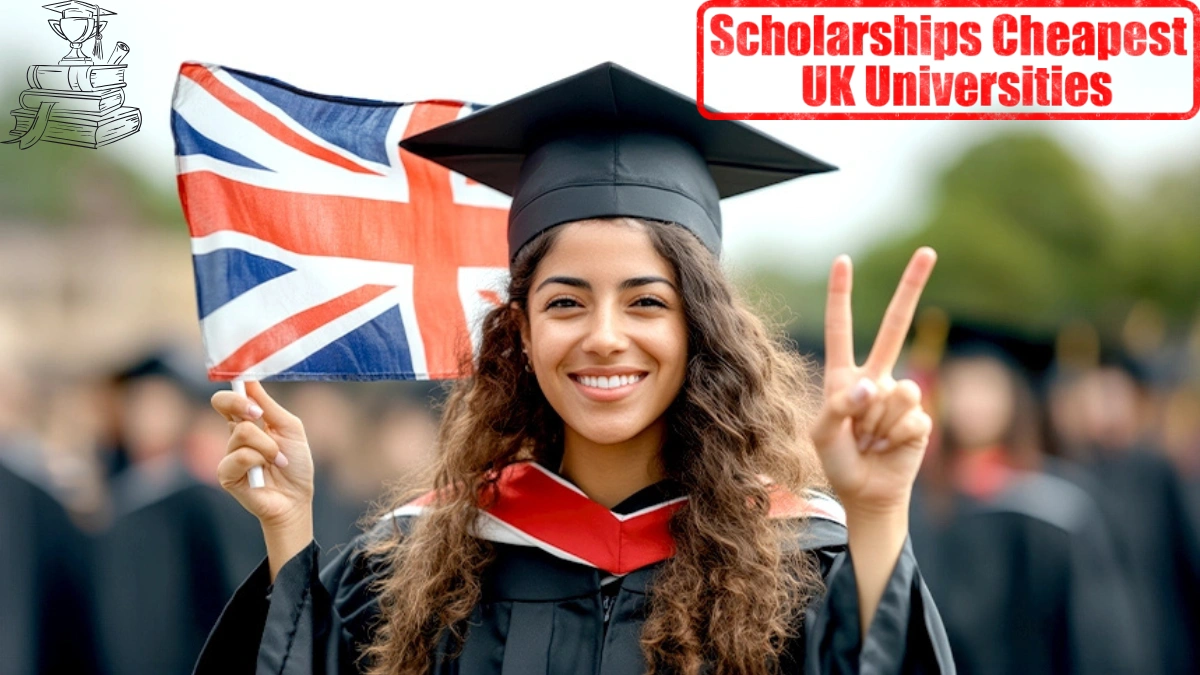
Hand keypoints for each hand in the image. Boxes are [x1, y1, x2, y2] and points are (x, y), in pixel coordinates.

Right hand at [210, 381, 314, 528]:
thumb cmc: (295, 464)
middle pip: (221, 402)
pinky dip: (259, 460)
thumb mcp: (288, 429)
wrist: (297, 498)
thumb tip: (250, 380)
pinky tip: (265, 471)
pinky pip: (240, 456)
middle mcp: (235, 435)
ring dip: (268, 445)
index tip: (247, 383)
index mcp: (249, 422)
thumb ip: (269, 406)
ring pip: (242, 432)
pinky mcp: (226, 474)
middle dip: (242, 403)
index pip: (230, 397)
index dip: (236, 387)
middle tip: (260, 415)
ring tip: (278, 460)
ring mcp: (228, 453)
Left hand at [809, 248, 936, 516]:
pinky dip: (895, 438)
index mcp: (844, 376)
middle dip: (911, 288)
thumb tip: (874, 385)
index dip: (841, 296)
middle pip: (895, 326)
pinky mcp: (920, 419)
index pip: (840, 328)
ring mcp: (899, 397)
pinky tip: (890, 448)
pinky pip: (910, 418)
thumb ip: (840, 405)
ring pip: (897, 392)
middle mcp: (875, 378)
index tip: (843, 260)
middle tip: (927, 251)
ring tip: (870, 440)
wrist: (866, 493)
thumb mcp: (822, 433)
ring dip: (879, 423)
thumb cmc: (838, 461)